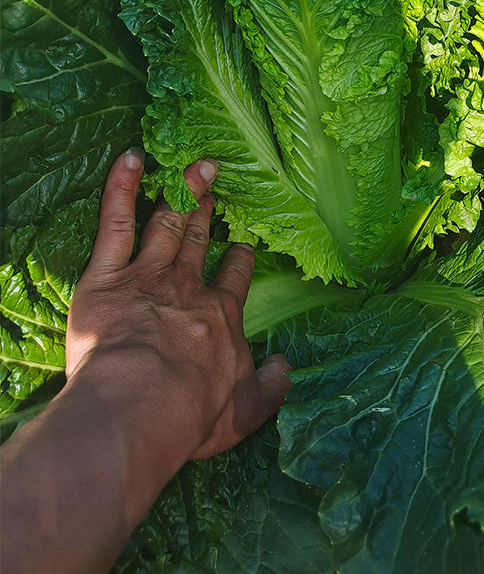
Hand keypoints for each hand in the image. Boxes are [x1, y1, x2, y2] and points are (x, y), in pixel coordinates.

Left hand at [67, 149, 291, 461]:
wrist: (142, 404)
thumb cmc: (190, 414)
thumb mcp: (243, 413)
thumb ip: (268, 390)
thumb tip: (285, 367)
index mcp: (220, 318)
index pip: (233, 281)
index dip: (238, 261)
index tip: (241, 247)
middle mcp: (187, 288)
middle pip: (198, 242)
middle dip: (208, 212)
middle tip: (213, 184)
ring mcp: (148, 275)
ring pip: (167, 224)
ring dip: (181, 192)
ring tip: (192, 168)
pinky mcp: (108, 274)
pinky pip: (116, 222)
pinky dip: (122, 188)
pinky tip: (131, 160)